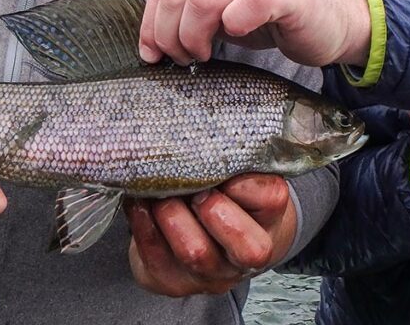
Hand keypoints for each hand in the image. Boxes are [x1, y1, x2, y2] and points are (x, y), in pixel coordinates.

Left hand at [125, 173, 295, 296]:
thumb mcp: (236, 171)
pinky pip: (157, 259)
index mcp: (268, 218)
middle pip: (246, 246)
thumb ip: (229, 157)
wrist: (204, 232)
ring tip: (158, 192)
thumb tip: (200, 126)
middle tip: (193, 186)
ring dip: (171, 214)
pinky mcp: (175, 282)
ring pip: (195, 252)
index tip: (220, 164)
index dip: (243, 183)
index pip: (271, 199)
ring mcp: (212, 274)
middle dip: (212, 208)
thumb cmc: (221, 190)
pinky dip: (143, 225)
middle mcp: (246, 254)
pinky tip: (138, 204)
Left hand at [139, 0, 370, 67]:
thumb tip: (150, 43)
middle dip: (169, 35)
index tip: (151, 53)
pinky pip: (248, 3)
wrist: (334, 16)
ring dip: (194, 36)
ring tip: (204, 54)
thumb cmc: (270, 13)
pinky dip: (235, 25)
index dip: (150, 22)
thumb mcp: (219, 3)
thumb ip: (186, 7)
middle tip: (183, 58)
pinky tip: (237, 34)